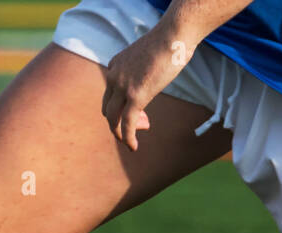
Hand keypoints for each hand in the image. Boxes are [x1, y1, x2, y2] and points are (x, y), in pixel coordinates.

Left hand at [101, 20, 195, 150]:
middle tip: (143, 125)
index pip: (110, 94)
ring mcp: (123, 87)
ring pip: (113, 119)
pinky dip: (128, 138)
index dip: (121, 108)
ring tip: (132, 143)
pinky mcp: (135, 96)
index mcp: (114, 66)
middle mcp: (114, 76)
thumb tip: (152, 77)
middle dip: (120, 122)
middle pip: (108, 109)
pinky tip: (133, 147)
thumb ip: (144, 70)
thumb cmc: (168, 42)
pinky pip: (127, 123)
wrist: (173, 35)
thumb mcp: (149, 56)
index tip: (142, 114)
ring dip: (122, 133)